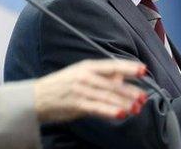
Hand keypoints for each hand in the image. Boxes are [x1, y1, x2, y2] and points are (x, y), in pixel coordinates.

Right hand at [33, 59, 147, 123]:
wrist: (36, 97)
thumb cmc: (61, 86)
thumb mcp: (80, 74)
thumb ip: (101, 75)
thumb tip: (121, 75)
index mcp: (87, 66)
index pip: (112, 65)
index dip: (128, 67)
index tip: (143, 70)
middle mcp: (85, 77)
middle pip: (113, 83)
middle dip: (130, 90)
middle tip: (144, 96)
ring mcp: (80, 90)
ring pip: (107, 96)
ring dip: (124, 102)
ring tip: (137, 107)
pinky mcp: (76, 104)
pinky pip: (97, 108)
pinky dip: (110, 111)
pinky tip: (121, 114)